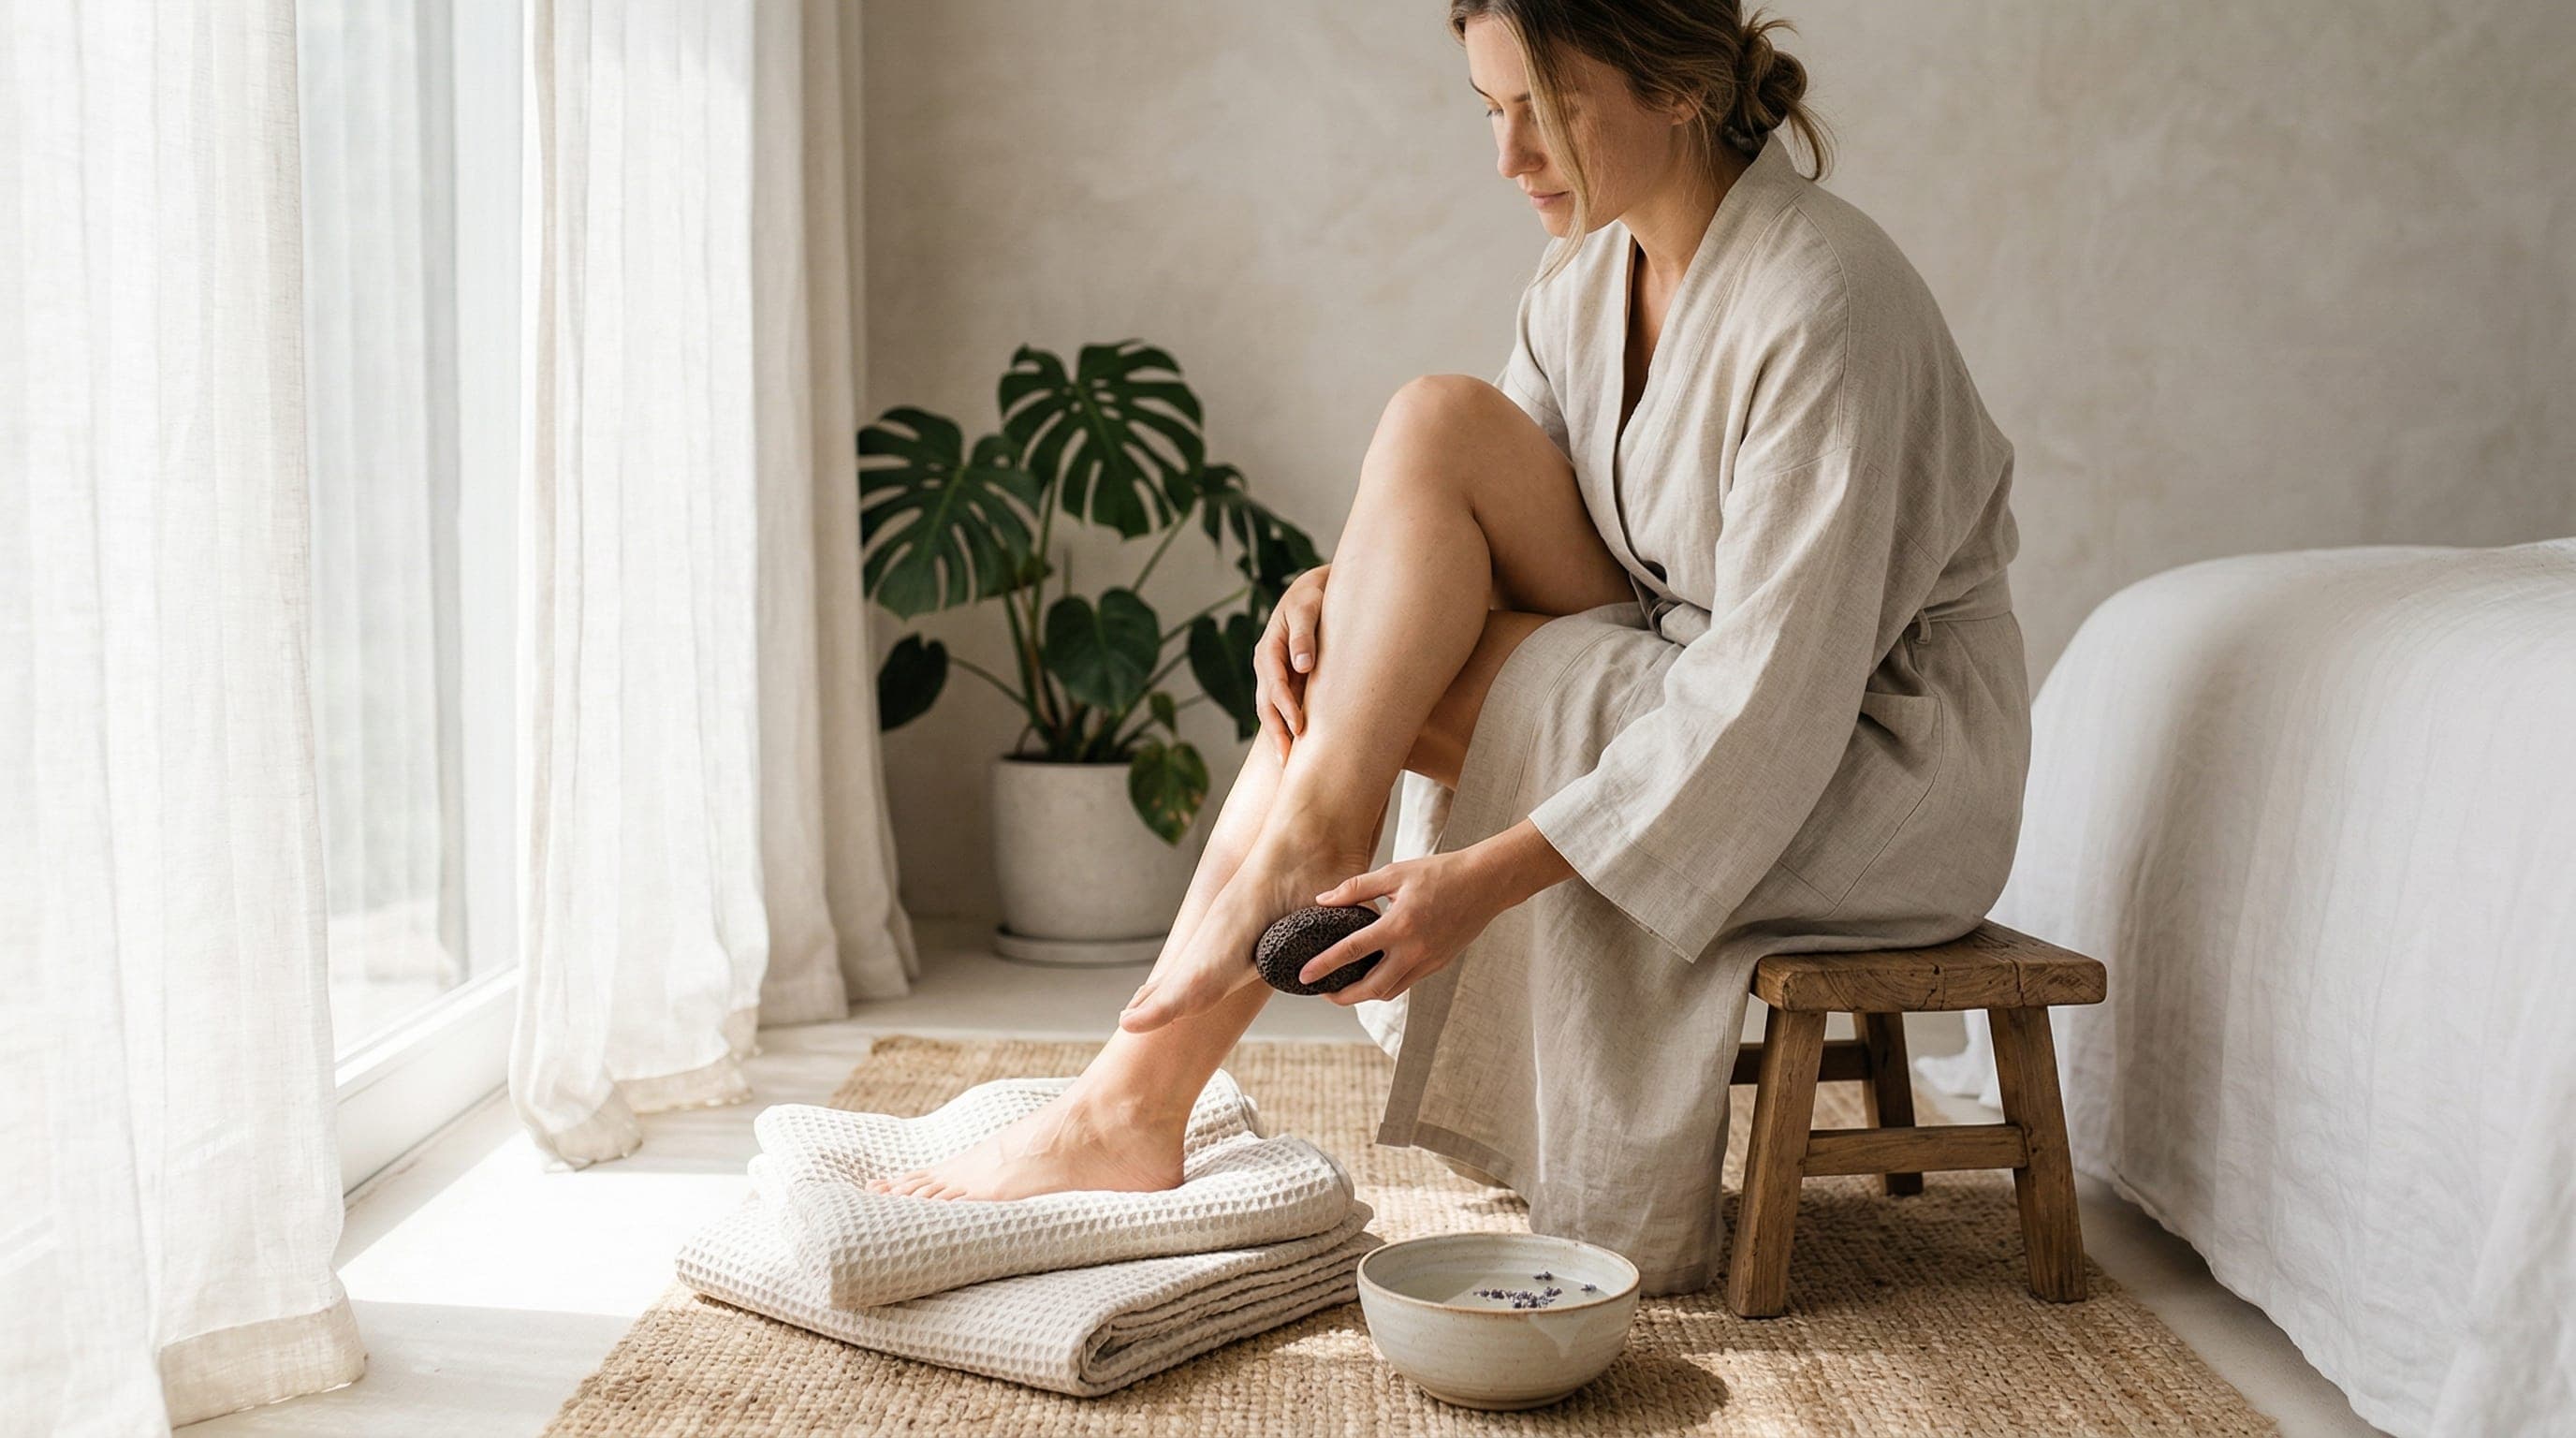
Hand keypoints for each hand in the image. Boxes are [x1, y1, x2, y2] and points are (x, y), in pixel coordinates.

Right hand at [1255, 563, 1329, 762]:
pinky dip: (1285, 727)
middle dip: (1277, 733)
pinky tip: (1297, 748)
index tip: (1299, 727)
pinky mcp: (1285, 680)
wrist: (1313, 592)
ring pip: (1270, 710)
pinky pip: (1281, 707)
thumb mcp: (1308, 609)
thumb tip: (1301, 665)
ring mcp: (1273, 675)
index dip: (1285, 707)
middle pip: (1266, 705)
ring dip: (1278, 736)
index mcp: (1269, 649)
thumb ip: (1304, 635)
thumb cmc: (1313, 598)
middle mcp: (1266, 665)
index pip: (1274, 685)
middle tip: (1289, 761)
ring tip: (1289, 764)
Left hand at [1296, 847, 1507, 1004]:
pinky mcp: (1438, 964)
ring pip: (1389, 991)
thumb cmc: (1440, 872)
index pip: (1352, 951)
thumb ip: (1356, 889)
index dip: (1324, 965)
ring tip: (1345, 984)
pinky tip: (1374, 973)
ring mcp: (1428, 961)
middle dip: (1342, 996)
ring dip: (1364, 994)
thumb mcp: (1395, 873)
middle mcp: (1414, 950)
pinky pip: (1406, 983)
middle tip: (1322, 991)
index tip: (1304, 976)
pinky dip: (1386, 983)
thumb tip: (1322, 900)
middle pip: (1370, 989)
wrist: (1486, 883)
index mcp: (1399, 925)